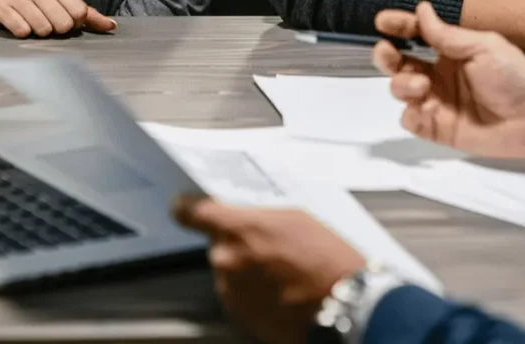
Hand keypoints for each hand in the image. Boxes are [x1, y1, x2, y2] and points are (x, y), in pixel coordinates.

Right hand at [0, 0, 116, 38]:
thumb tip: (112, 26)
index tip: (62, 20)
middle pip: (62, 24)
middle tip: (42, 21)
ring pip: (42, 30)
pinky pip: (22, 32)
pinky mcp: (1, 6)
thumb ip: (84, 12)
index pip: (78, 12)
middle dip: (54, 29)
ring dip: (36, 32)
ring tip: (28, 21)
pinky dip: (20, 33)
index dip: (72, 23)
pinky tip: (15, 23)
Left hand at [173, 197, 363, 343]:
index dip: (186, 208)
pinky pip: (237, 297)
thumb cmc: (324, 257)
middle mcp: (226, 259)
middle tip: (266, 247)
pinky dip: (251, 294)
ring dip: (244, 271)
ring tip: (279, 272)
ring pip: (228, 272)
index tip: (182, 207)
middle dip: (236, 244)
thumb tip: (242, 215)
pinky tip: (278, 291)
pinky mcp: (239, 318)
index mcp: (237, 227)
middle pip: (218, 244)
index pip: (192, 212)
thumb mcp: (292, 216)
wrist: (342, 304)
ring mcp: (230, 292)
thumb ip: (257, 214)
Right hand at [373, 2, 524, 162]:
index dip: (398, 26)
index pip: (416, 35)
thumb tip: (421, 8)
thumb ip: (447, 34)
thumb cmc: (514, 77)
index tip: (383, 21)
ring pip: (399, 89)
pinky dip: (411, 113)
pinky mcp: (438, 128)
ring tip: (422, 84)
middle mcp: (438, 74)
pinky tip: (425, 108)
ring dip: (401, 83)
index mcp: (449, 52)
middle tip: (388, 53)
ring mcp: (437, 102)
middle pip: (397, 62)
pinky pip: (410, 120)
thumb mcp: (483, 47)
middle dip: (385, 55)